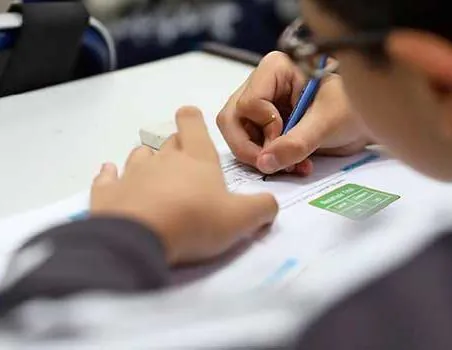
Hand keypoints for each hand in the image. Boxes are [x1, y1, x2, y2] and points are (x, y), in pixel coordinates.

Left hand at [91, 107, 277, 264]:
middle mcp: (163, 160)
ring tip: (152, 171)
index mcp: (197, 159)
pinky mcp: (107, 193)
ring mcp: (132, 174)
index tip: (191, 119)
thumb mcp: (241, 219)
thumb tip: (270, 205)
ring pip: (139, 155)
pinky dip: (109, 175)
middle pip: (168, 142)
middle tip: (183, 160)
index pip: (192, 124)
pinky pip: (106, 177)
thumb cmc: (195, 222)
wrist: (140, 239)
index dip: (192, 119)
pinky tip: (109, 176)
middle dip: (175, 145)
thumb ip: (262, 208)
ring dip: (146, 159)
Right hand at [217, 51, 371, 175]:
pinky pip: (253, 147)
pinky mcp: (267, 127)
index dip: (265, 128)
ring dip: (262, 158)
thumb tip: (265, 163)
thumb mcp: (327, 123)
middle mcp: (262, 85)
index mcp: (274, 69)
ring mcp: (262, 107)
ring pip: (238, 136)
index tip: (288, 137)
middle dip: (251, 147)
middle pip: (232, 119)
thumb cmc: (353, 108)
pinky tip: (295, 166)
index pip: (248, 103)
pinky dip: (270, 161)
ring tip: (292, 167)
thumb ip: (297, 142)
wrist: (370, 121)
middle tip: (272, 164)